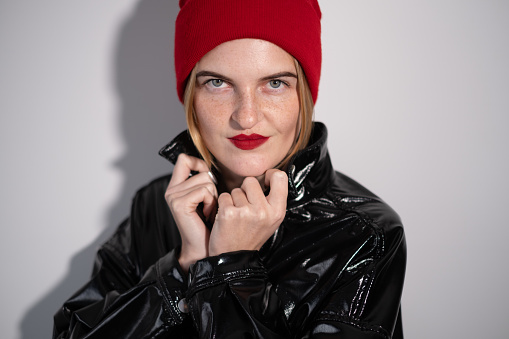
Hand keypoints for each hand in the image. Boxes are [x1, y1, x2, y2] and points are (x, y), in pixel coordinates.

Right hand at [165, 154, 217, 271]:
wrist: (204, 248)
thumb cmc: (210, 224)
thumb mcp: (207, 198)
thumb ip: (204, 181)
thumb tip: (212, 167)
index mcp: (176, 186)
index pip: (184, 159)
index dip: (200, 164)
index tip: (209, 178)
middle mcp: (172, 190)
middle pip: (202, 172)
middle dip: (213, 188)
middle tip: (210, 206)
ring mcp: (174, 196)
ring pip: (206, 181)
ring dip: (214, 197)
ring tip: (209, 211)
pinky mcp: (179, 204)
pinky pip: (204, 191)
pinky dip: (211, 203)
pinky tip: (207, 215)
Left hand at [208, 169, 287, 255]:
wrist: (233, 259)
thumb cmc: (251, 236)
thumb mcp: (271, 220)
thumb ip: (272, 199)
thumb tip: (268, 175)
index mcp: (278, 211)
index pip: (280, 177)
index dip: (269, 174)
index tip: (264, 181)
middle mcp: (264, 210)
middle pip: (251, 180)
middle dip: (245, 190)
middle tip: (245, 206)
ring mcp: (246, 211)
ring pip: (236, 189)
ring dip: (233, 199)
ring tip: (236, 215)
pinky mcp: (228, 213)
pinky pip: (223, 196)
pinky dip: (222, 204)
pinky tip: (226, 218)